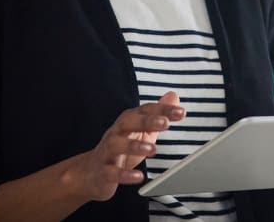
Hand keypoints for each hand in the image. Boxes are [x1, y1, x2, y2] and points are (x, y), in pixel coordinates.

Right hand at [64, 90, 184, 201]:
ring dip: (134, 146)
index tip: (181, 113)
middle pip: (128, 122)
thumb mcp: (142, 131)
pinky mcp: (103, 172)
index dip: (162, 110)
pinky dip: (124, 174)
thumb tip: (173, 96)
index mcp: (128, 123)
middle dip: (146, 121)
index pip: (144, 111)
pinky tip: (139, 176)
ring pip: (116, 145)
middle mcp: (116, 134)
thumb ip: (157, 115)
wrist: (92, 173)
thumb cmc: (122, 150)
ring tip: (152, 149)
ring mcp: (107, 152)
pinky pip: (111, 172)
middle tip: (165, 123)